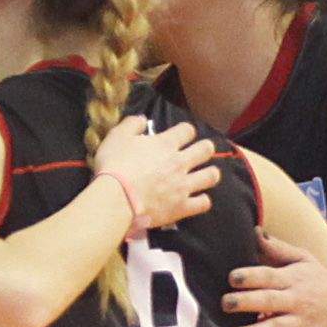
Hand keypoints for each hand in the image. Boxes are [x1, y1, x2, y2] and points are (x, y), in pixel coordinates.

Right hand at [92, 115, 217, 240]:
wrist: (117, 197)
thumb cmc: (114, 165)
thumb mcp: (117, 136)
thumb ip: (132, 124)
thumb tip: (143, 119)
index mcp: (166, 144)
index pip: (188, 130)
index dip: (186, 131)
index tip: (181, 135)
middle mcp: (180, 162)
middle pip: (206, 149)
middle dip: (205, 148)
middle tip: (199, 152)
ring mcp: (184, 185)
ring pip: (212, 176)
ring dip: (210, 173)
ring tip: (204, 175)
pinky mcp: (182, 206)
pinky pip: (204, 203)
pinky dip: (202, 200)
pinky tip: (197, 198)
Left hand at [227, 245, 326, 326]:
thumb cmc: (323, 283)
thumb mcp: (305, 261)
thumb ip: (279, 249)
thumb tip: (255, 232)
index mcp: (293, 280)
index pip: (269, 276)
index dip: (251, 276)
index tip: (232, 278)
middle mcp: (296, 301)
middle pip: (269, 301)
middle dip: (246, 302)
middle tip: (225, 303)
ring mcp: (302, 324)